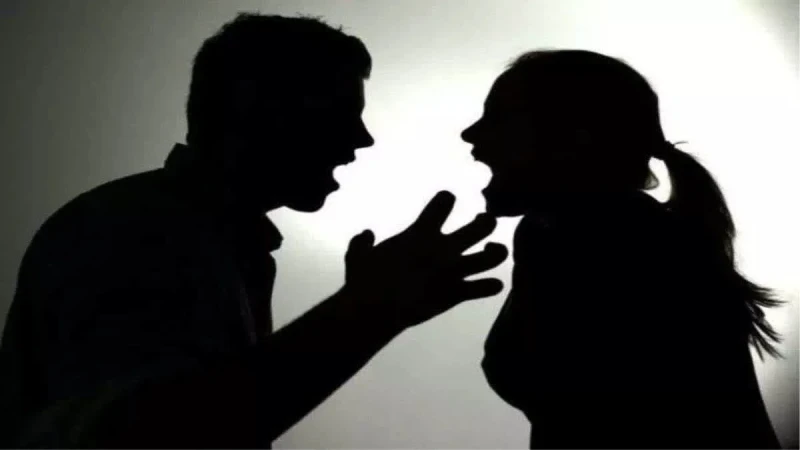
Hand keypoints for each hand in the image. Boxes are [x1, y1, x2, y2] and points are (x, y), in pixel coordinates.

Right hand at [344, 191, 507, 329]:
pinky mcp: (457, 294)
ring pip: (493, 256)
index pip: (444, 201)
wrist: (374, 310)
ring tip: (492, 250)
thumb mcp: (358, 255)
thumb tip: (367, 234)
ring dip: (497, 251)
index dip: (445, 199)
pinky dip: (492, 286)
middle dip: (486, 222)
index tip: (444, 203)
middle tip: (482, 224)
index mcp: (420, 233)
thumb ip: (363, 242)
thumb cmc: (364, 281)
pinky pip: (487, 287)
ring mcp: (453, 271)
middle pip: (483, 226)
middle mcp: (443, 248)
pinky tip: (489, 285)